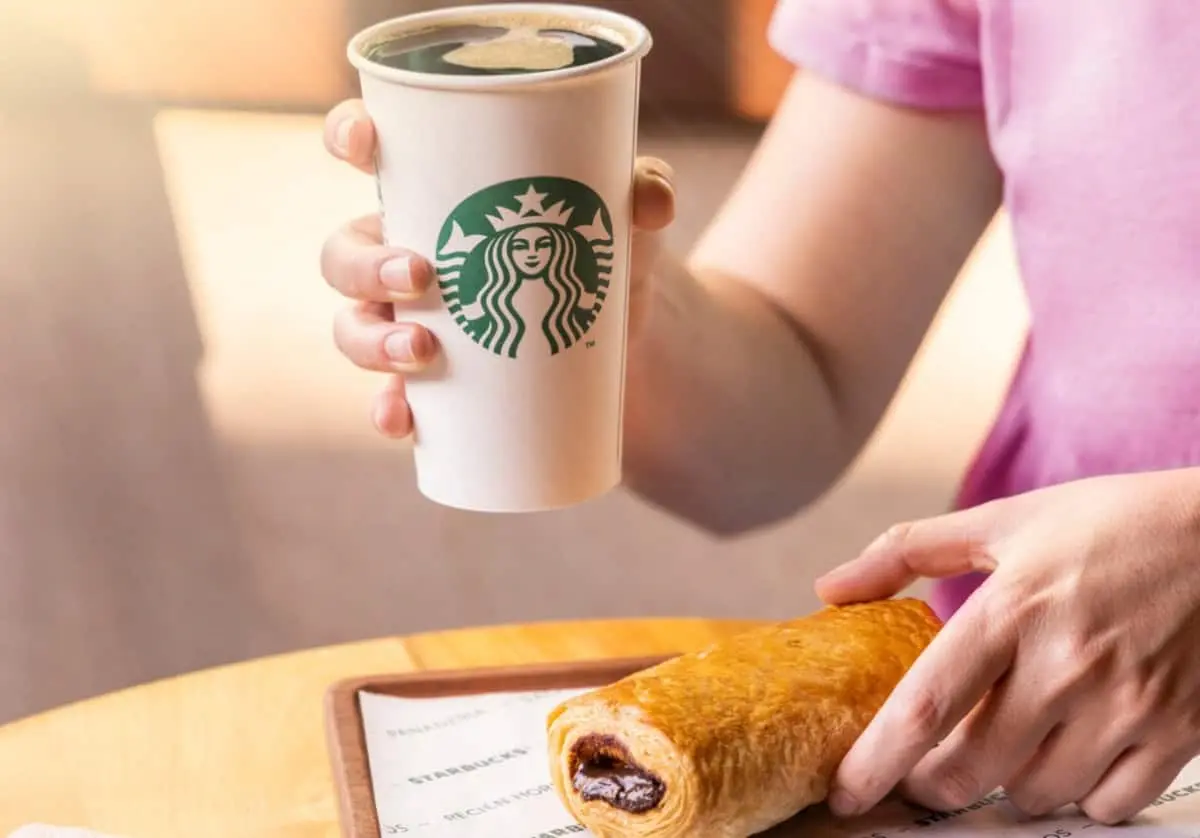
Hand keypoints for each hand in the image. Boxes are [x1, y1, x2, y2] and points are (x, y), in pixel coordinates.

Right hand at [318, 99, 676, 438]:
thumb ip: (646, 188)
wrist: (630, 341)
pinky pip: (390, 400)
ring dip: (369, 342)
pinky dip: (389, 412)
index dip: (350, 137)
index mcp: (436, 195)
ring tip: (422, 352)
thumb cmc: (608, 253)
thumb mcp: (629, 214)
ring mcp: (413, 324)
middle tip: (422, 277)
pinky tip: (400, 421)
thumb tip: (651, 201)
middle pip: (345, 255)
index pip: (368, 151)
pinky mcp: (435, 384)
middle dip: (366, 266)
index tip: (364, 144)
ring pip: (353, 328)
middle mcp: (407, 257)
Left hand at [816, 470, 1199, 824]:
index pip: (926, 706)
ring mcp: (1128, 705)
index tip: (845, 792)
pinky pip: (1108, 804)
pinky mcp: (1179, 733)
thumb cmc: (1112, 523)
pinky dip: (1081, 791)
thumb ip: (907, 552)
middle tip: (926, 767)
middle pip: (972, 769)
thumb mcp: (1005, 521)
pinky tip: (1075, 749)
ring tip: (1012, 740)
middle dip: (932, 782)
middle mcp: (1068, 664)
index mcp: (1012, 607)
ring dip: (1009, 783)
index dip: (876, 761)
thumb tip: (828, 588)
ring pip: (1036, 794)